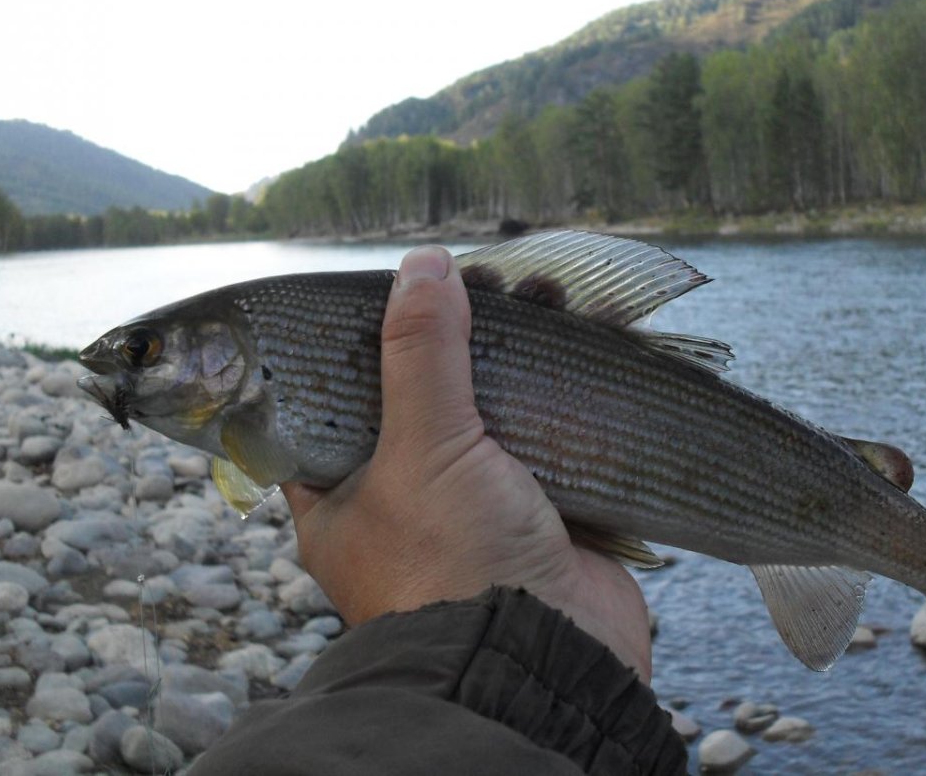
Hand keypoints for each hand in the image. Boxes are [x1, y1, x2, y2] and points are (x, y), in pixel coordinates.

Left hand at [281, 245, 652, 680]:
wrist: (547, 659)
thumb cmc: (451, 564)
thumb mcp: (421, 450)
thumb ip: (420, 356)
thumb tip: (424, 266)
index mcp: (343, 495)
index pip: (336, 399)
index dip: (368, 338)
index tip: (405, 287)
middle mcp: (405, 499)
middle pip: (428, 393)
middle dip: (464, 333)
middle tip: (493, 281)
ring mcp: (477, 505)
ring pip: (495, 408)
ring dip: (523, 351)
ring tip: (549, 296)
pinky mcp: (541, 511)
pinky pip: (552, 433)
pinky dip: (571, 387)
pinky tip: (589, 335)